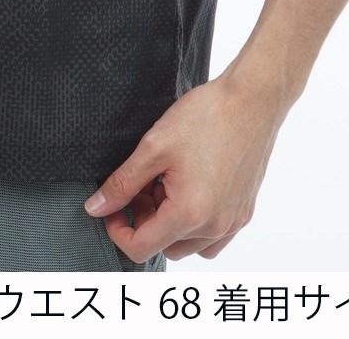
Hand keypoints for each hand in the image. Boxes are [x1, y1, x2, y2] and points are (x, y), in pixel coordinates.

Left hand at [83, 73, 289, 260]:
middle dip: (144, 220)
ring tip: (165, 183)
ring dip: (169, 223)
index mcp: (189, 213)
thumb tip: (95, 208)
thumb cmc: (207, 117)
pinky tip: (189, 189)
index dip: (117, 229)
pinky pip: (213, 237)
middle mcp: (215, 227)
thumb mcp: (153, 147)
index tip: (112, 205)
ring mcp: (234, 222)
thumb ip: (122, 183)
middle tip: (142, 184)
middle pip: (164, 247)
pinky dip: (195, 224)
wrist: (252, 99)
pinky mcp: (245, 211)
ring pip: (189, 245)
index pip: (141, 248)